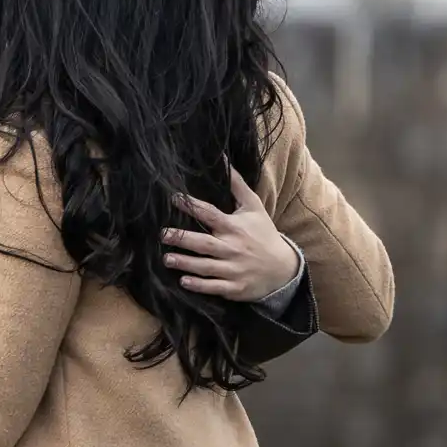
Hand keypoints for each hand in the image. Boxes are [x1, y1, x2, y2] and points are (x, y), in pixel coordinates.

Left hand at [162, 167, 299, 300]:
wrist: (283, 268)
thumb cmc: (263, 234)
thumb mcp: (254, 208)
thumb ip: (237, 185)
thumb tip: (223, 160)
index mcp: (234, 227)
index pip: (210, 214)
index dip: (192, 206)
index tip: (173, 198)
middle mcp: (232, 248)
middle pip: (204, 243)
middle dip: (182, 239)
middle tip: (162, 234)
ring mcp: (233, 269)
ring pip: (206, 266)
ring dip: (186, 263)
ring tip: (166, 259)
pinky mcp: (234, 287)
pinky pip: (214, 286)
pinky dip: (200, 285)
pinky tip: (183, 282)